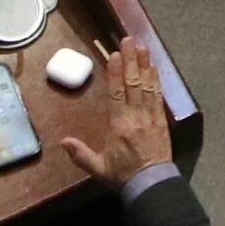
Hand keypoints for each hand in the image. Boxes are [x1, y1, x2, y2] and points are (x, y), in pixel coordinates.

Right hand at [55, 34, 175, 186]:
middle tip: (129, 40)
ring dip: (144, 65)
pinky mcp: (162, 120)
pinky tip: (154, 68)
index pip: (117, 93)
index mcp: (119, 126)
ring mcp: (151, 116)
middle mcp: (136, 117)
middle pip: (133, 83)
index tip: (114, 54)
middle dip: (131, 61)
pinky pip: (158, 96)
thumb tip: (63, 141)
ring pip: (147, 86)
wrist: (152, 185)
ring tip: (143, 47)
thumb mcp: (98, 168)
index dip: (115, 73)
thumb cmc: (123, 175)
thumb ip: (81, 154)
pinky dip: (156, 80)